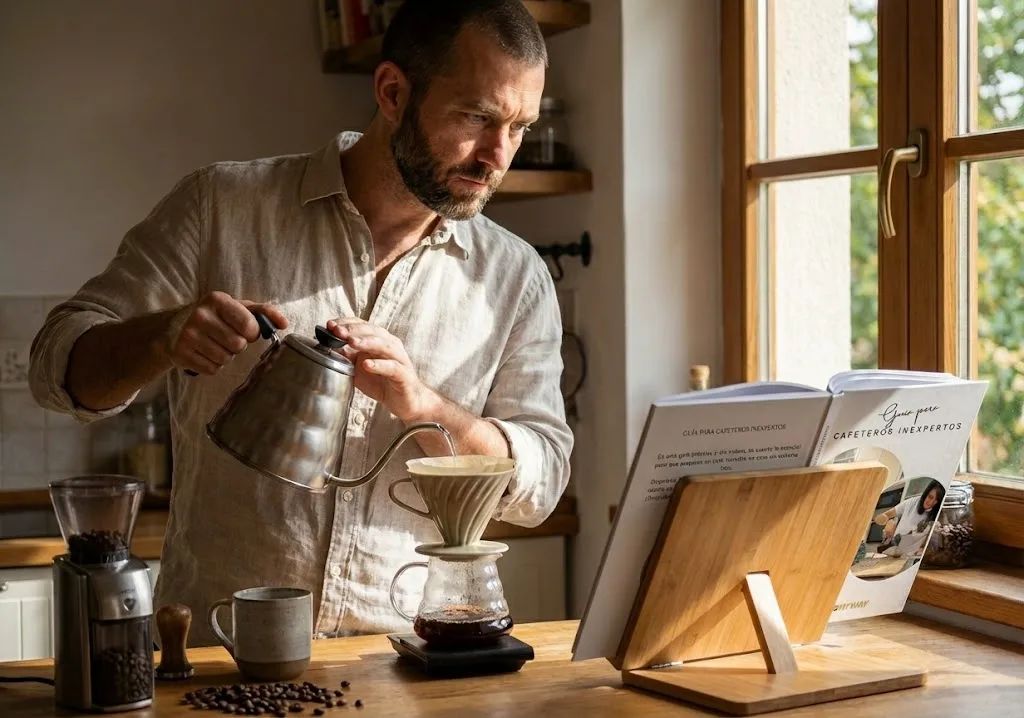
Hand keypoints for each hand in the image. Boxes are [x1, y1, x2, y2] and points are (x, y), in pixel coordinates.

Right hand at [169, 291, 287, 375]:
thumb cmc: (217, 316)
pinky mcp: (180, 353)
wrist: (175, 327)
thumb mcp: (239, 308)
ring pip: (225, 359)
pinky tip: (205, 353)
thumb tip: (284, 323)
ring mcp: (188, 335)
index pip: (249, 326)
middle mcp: (200, 315)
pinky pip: (212, 369)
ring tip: (216, 345)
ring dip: (226, 356)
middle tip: (227, 337)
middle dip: (238, 345)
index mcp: (217, 300)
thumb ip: (264, 312)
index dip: (252, 332)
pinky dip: (213, 365)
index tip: (245, 330)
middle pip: (238, 345)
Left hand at [326, 318, 432, 420]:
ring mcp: (398, 359)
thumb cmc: (382, 382)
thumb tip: (326, 346)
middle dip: (353, 330)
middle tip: (337, 331)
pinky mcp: (403, 374)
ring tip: (351, 342)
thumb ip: (345, 356)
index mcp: (379, 340)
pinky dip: (379, 365)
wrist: (405, 402)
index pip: (362, 325)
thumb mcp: (357, 368)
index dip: (346, 323)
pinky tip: (367, 365)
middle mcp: (390, 345)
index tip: (330, 325)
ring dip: (366, 342)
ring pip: (384, 345)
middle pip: (372, 331)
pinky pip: (392, 367)